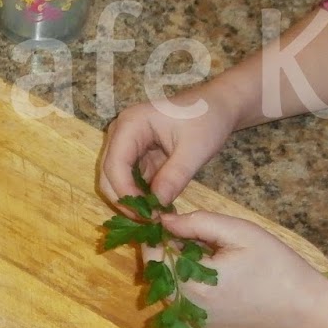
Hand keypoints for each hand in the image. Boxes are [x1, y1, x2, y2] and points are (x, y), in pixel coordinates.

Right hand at [99, 79, 243, 207]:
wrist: (218, 106)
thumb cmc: (208, 118)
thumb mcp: (195, 149)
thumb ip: (174, 177)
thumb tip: (157, 207)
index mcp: (131, 124)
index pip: (115, 164)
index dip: (126, 193)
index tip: (147, 214)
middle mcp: (121, 133)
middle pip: (109, 175)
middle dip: (126, 201)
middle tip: (151, 221)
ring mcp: (127, 144)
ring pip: (116, 181)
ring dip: (133, 201)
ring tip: (156, 216)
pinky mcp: (137, 156)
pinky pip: (131, 181)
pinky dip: (141, 197)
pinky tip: (158, 208)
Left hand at [151, 210, 327, 327]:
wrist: (303, 310)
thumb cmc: (276, 266)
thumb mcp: (239, 232)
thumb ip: (196, 223)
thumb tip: (163, 219)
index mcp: (190, 285)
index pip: (151, 254)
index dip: (155, 231)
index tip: (167, 214)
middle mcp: (183, 309)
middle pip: (156, 271)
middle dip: (167, 247)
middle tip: (192, 230)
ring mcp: (191, 323)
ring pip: (166, 285)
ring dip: (176, 264)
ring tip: (206, 249)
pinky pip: (181, 300)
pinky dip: (187, 281)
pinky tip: (212, 270)